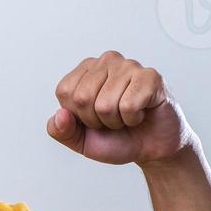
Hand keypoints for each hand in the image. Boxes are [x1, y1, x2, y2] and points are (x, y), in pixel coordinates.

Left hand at [46, 51, 195, 165]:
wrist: (150, 149)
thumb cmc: (116, 139)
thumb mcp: (80, 141)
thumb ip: (61, 130)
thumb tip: (59, 115)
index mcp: (85, 71)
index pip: (65, 92)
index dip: (78, 115)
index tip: (94, 118)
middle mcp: (106, 61)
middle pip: (83, 97)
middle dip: (97, 120)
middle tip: (113, 119)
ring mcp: (129, 66)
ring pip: (105, 104)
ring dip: (117, 120)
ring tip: (127, 116)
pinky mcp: (150, 76)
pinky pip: (129, 105)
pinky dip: (133, 119)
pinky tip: (141, 113)